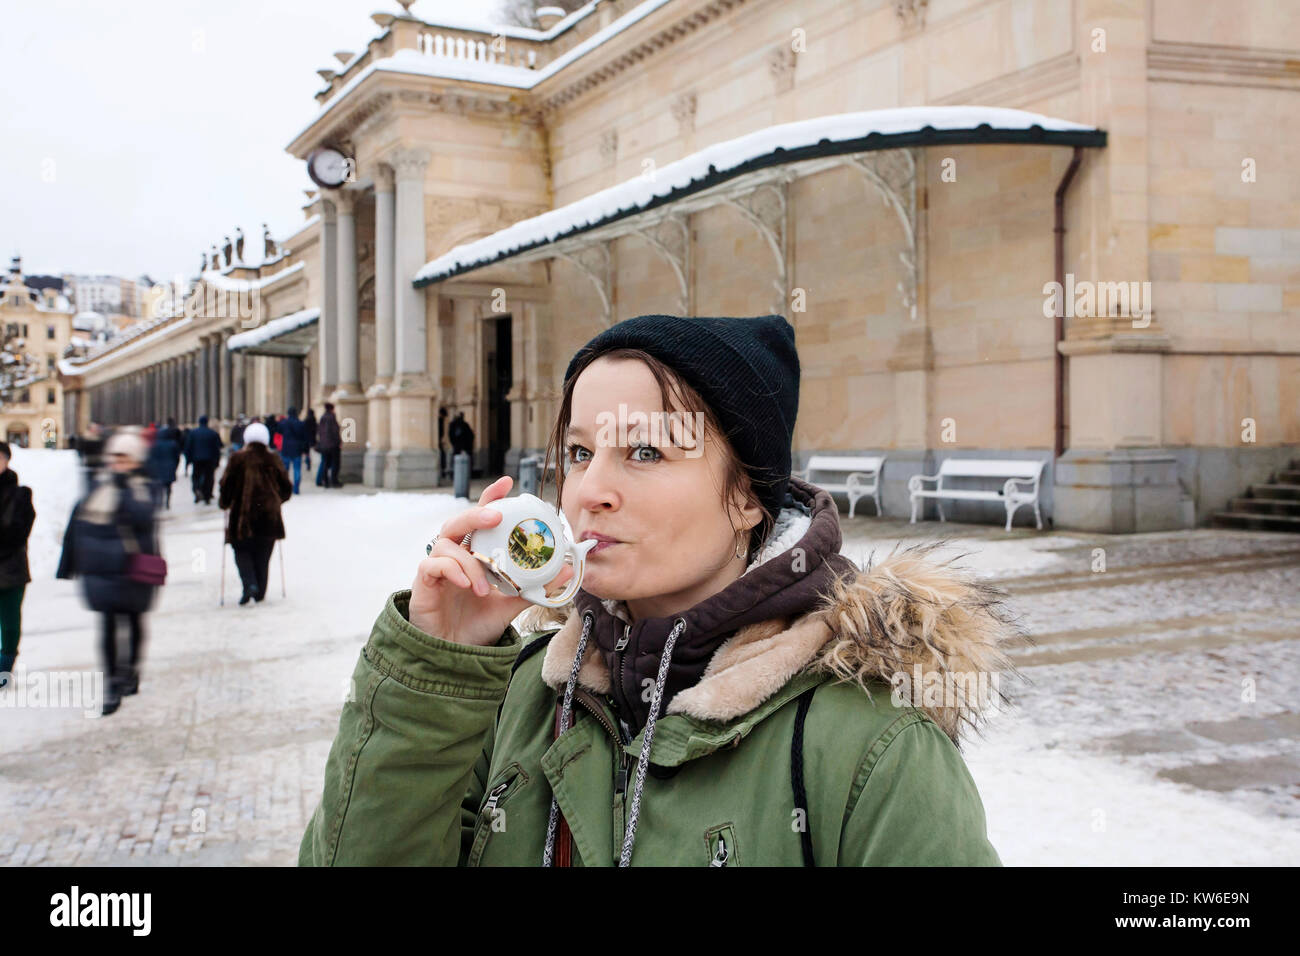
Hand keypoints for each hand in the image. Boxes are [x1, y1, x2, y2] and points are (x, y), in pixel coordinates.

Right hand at [408, 476, 548, 646]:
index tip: (508, 483)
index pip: (479, 519)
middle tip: (495, 517)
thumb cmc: (479, 622)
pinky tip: (467, 585)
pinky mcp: (423, 582)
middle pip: (457, 521)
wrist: (456, 653)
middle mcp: (454, 555)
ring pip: (446, 543)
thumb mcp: (512, 602)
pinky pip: (433, 565)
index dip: (490, 498)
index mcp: (473, 553)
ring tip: (486, 588)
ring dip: (470, 563)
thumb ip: (535, 586)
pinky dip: (453, 571)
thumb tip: (566, 570)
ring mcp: (436, 567)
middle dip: (475, 514)